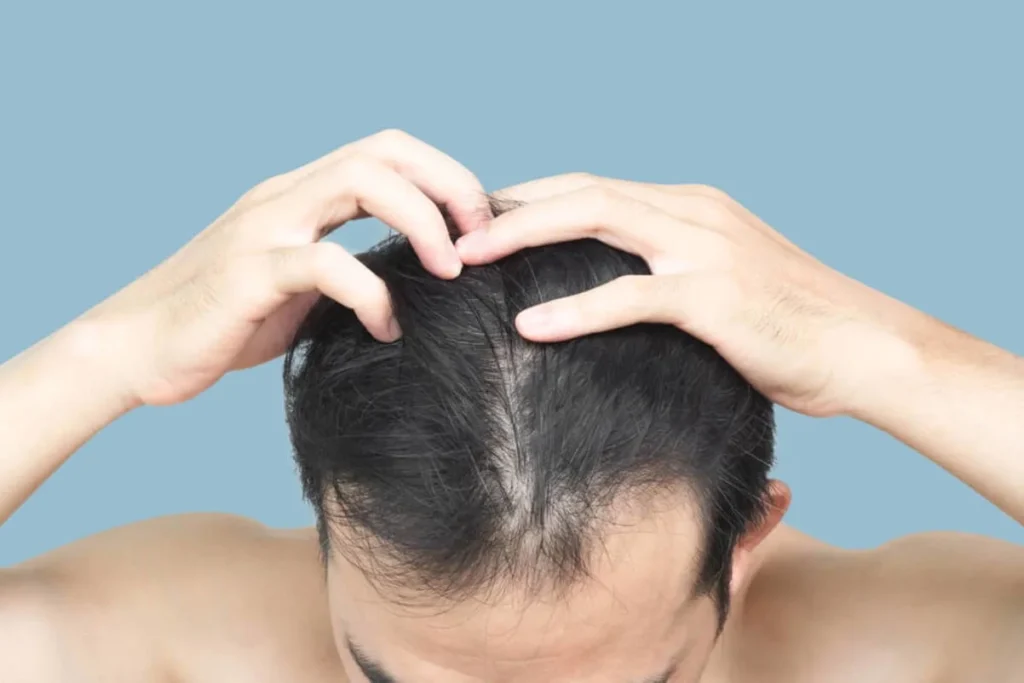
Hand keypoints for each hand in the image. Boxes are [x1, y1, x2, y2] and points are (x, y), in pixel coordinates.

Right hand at [79, 130, 487, 406]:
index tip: (478, 227)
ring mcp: (263, 229)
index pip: (385, 152)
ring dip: (422, 223)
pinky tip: (386, 329)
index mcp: (298, 196)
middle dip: (448, 186)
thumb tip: (415, 282)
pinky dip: (371, 294)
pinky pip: (325, 264)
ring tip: (447, 275)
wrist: (136, 350)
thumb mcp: (297, 287)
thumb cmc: (224, 321)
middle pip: (383, 150)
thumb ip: (345, 268)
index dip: (443, 177)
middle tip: (481, 242)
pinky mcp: (247, 274)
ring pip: (359, 183)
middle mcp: (283, 197)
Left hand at [457, 174, 936, 417]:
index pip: (593, 188)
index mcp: (690, 208)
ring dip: (526, 235)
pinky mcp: (716, 295)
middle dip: (513, 206)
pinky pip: (633, 295)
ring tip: (470, 258)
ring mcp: (705, 249)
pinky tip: (533, 327)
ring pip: (599, 219)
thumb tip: (611, 295)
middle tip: (455, 229)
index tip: (482, 220)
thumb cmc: (790, 326)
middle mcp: (694, 213)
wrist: (864, 348)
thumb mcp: (722, 283)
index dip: (532, 199)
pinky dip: (578, 308)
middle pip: (584, 191)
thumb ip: (669, 274)